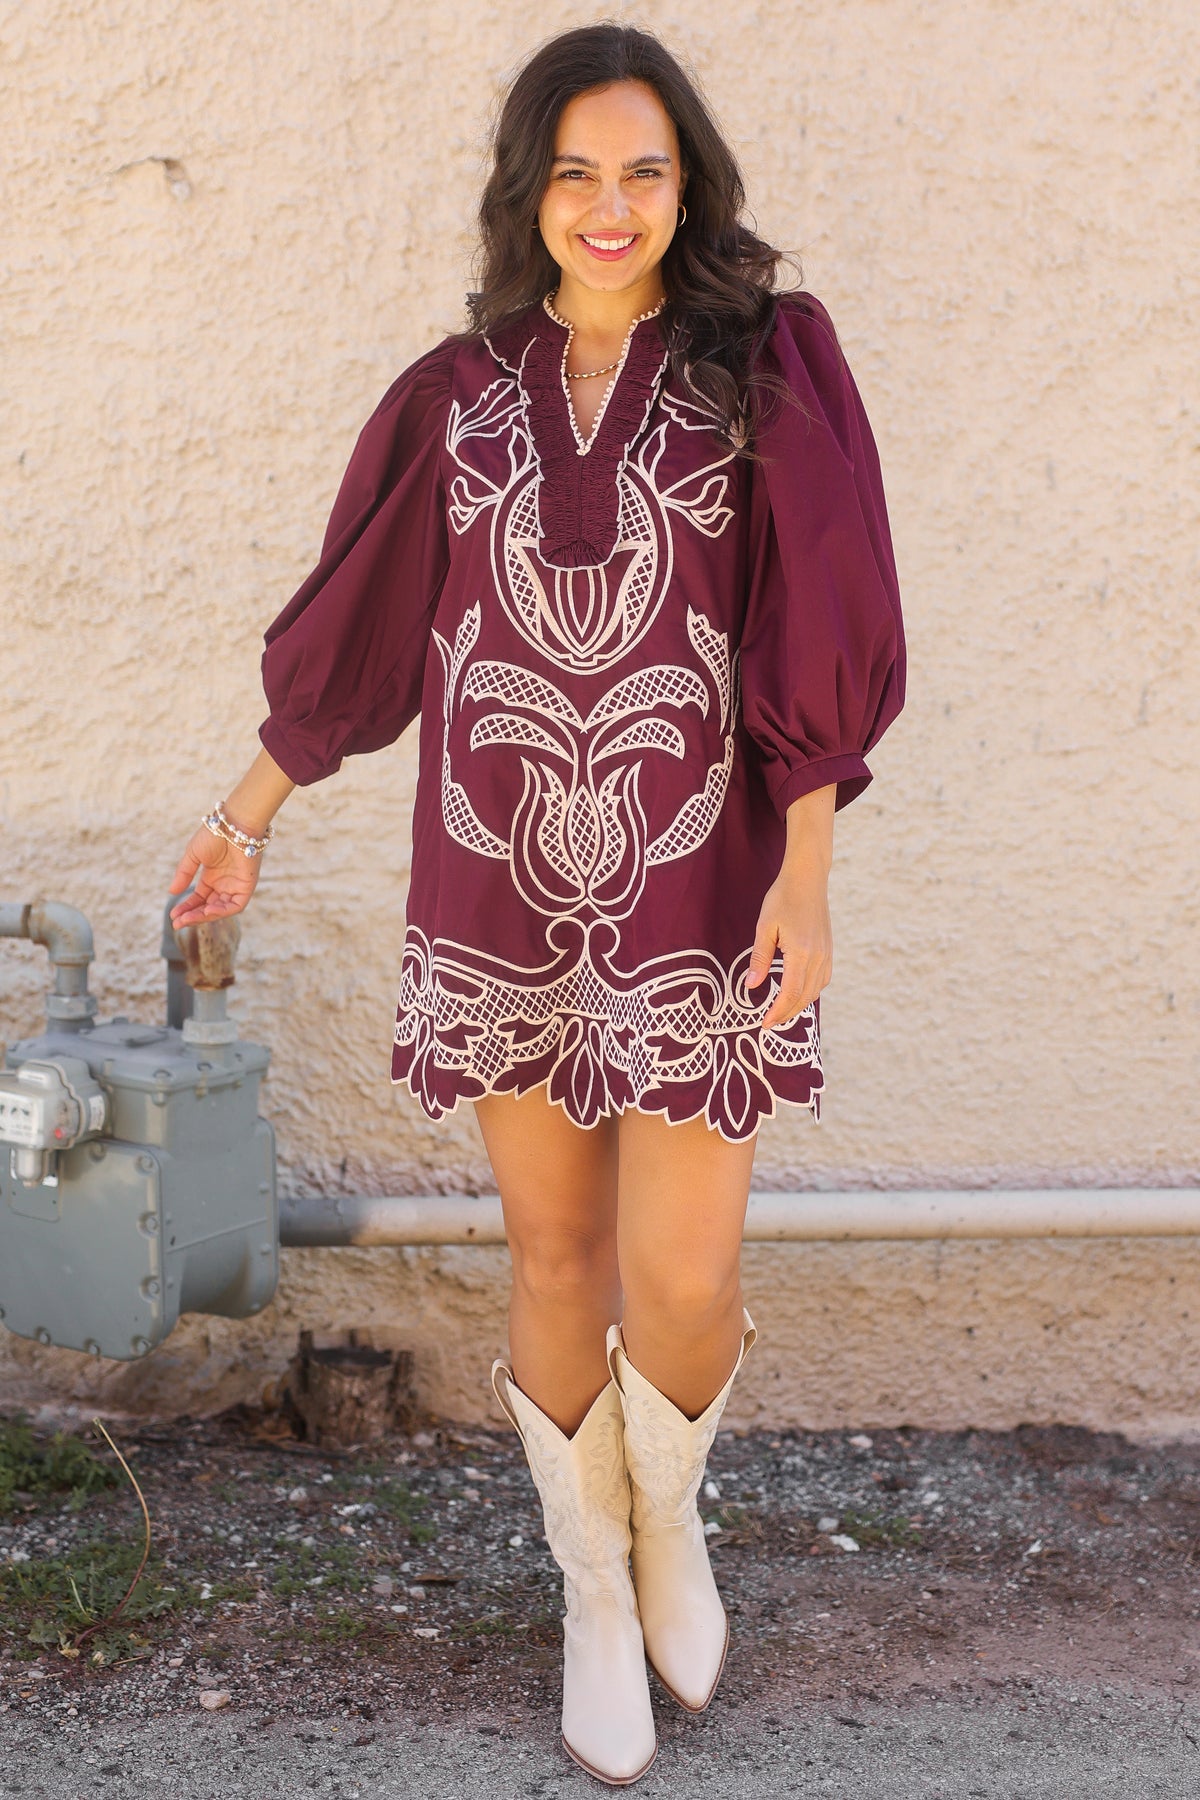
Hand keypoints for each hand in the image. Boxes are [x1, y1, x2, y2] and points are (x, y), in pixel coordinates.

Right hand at [168, 823, 262, 925]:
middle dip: (193, 916)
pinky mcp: (247, 887)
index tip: (173, 916)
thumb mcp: (193, 856)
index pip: (198, 899)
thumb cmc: (214, 834)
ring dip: (205, 916)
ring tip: (188, 918)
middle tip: (177, 923)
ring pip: (221, 909)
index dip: (186, 908)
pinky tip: (207, 911)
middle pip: (208, 907)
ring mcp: (236, 886)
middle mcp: (224, 884)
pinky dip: (222, 910)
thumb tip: (171, 892)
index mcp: (212, 877)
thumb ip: (184, 874)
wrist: (233, 823)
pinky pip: (235, 906)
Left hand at [747, 861, 832, 1029]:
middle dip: (787, 1014)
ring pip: (815, 991)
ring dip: (799, 1005)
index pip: (791, 992)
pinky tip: (798, 993)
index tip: (765, 1023)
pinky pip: (822, 980)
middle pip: (805, 997)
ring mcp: (827, 954)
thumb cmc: (783, 898)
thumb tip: (751, 986)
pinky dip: (810, 992)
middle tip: (769, 1023)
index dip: (778, 1011)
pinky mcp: (829, 950)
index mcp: (802, 952)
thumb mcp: (765, 927)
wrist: (808, 879)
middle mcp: (819, 957)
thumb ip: (759, 958)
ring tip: (781, 1012)